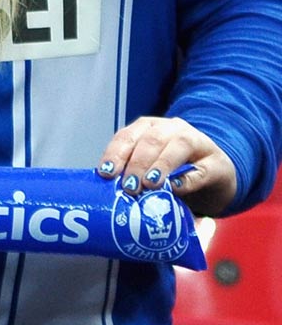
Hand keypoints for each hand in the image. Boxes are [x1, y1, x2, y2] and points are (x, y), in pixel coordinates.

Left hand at [96, 116, 236, 218]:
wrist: (215, 173)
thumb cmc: (174, 172)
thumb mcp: (149, 169)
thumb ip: (132, 175)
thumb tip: (108, 196)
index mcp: (148, 127)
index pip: (127, 136)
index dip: (115, 153)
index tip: (106, 173)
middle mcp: (171, 128)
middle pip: (151, 140)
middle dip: (136, 162)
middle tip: (129, 186)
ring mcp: (198, 142)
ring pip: (178, 145)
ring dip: (161, 165)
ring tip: (149, 185)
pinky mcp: (218, 163)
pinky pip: (203, 169)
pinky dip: (188, 179)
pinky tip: (176, 189)